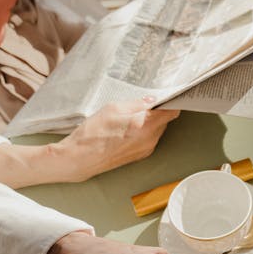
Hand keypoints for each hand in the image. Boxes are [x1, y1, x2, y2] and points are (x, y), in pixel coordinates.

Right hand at [50, 101, 179, 182]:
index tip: (170, 95)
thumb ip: (136, 104)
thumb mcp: (112, 108)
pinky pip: (150, 139)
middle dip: (159, 111)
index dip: (172, 102)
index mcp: (145, 125)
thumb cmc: (92, 134)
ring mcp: (146, 149)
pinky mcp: (140, 156)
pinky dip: (145, 131)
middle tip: (145, 103)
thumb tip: (150, 100)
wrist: (80, 158)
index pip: (171, 112)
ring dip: (151, 121)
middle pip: (165, 120)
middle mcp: (149, 139)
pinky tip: (129, 128)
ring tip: (132, 116)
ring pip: (157, 130)